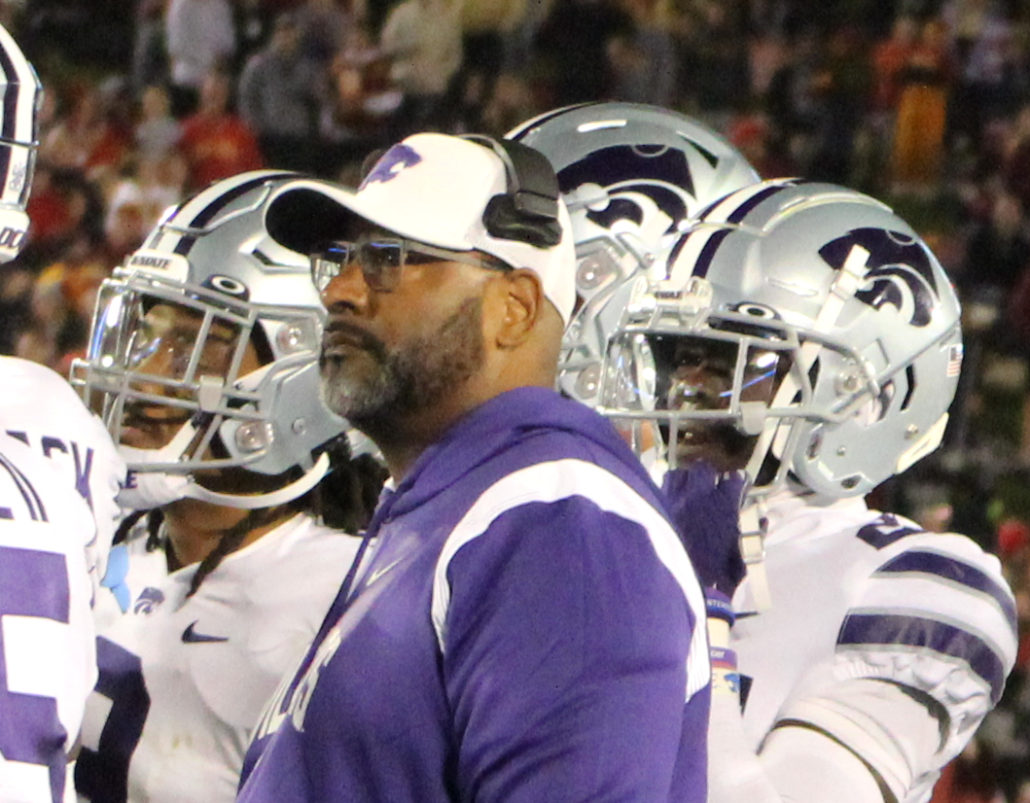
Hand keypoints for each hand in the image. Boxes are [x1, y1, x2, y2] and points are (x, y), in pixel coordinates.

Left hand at [662, 462, 745, 596]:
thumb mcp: (744, 557)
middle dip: (712, 476)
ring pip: (682, 473)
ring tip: (691, 487)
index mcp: (724, 506)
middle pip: (706, 470)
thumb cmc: (718, 574)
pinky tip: (675, 495)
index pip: (735, 479)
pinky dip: (671, 486)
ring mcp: (676, 500)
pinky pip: (664, 484)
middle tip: (713, 485)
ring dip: (688, 478)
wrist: (684, 585)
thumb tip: (762, 520)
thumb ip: (755, 534)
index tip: (738, 484)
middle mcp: (700, 497)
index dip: (738, 481)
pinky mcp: (659, 507)